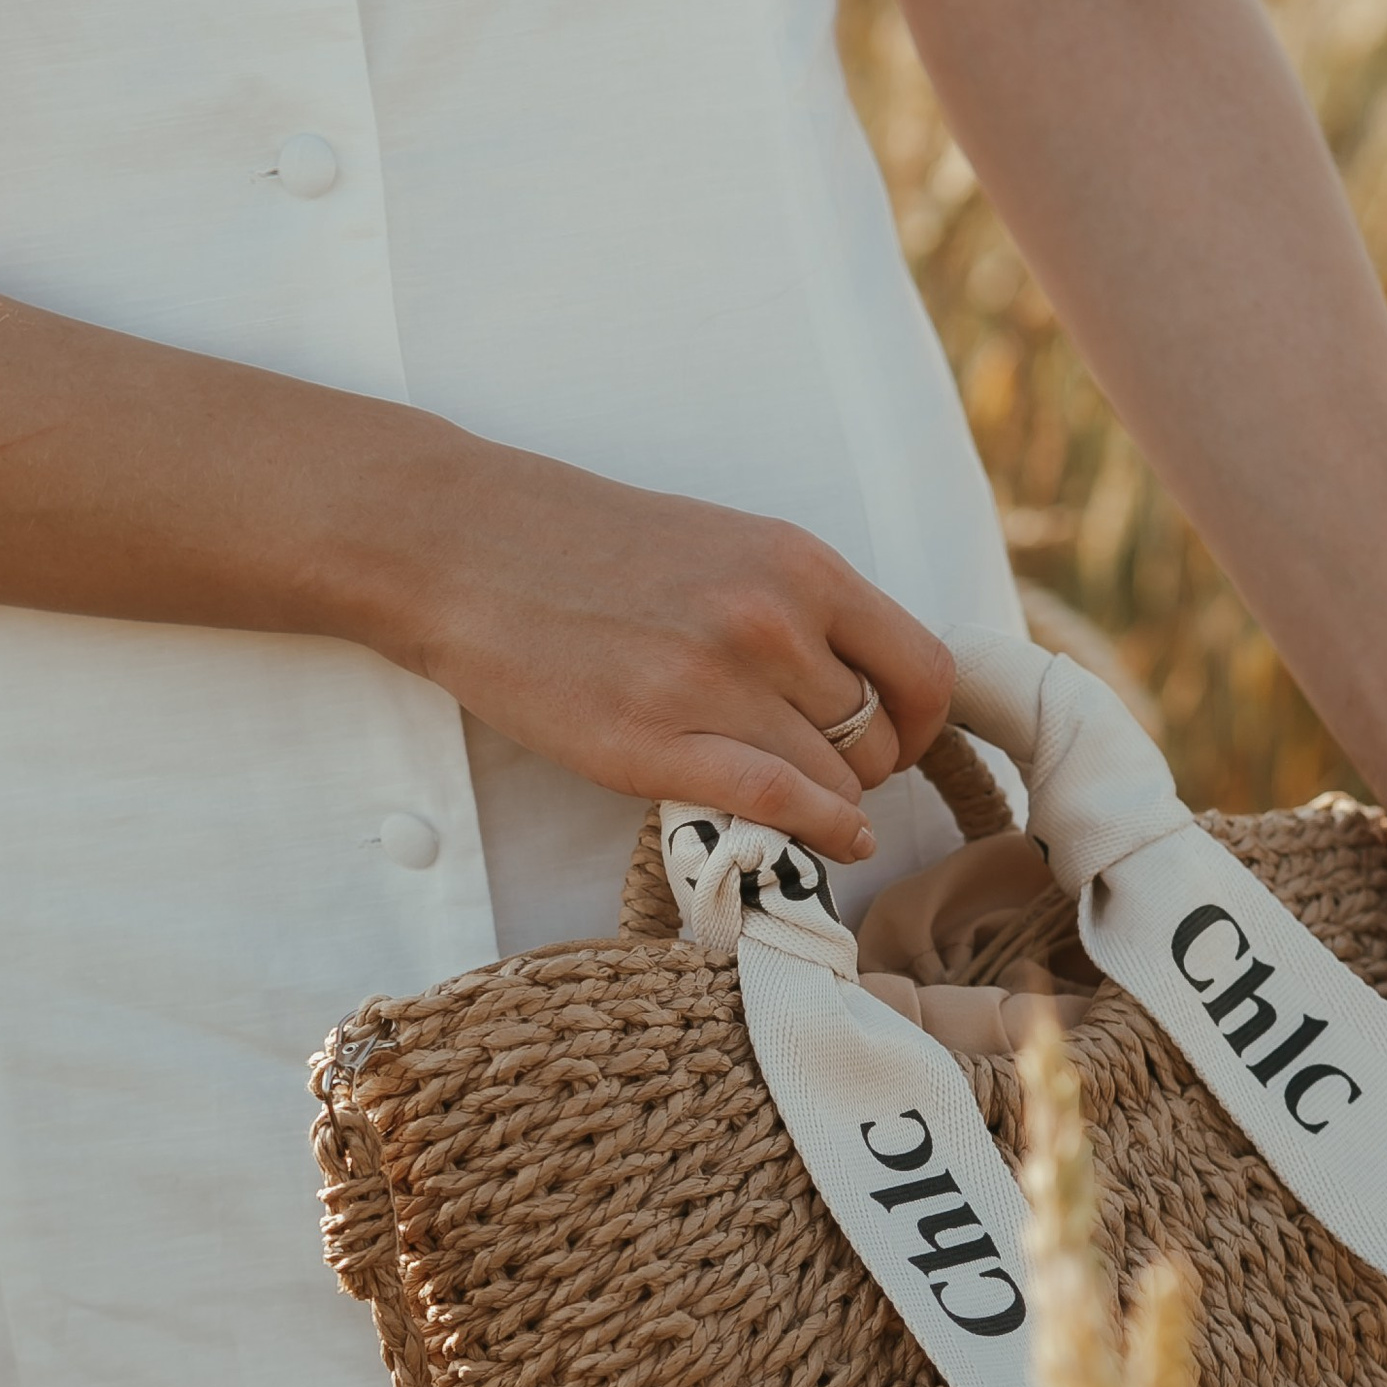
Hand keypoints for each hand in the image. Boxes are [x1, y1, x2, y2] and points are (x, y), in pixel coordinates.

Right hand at [388, 438, 953, 862]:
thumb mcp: (722, 544)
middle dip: (863, 767)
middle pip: (879, 740)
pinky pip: (779, 808)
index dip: (921, 722)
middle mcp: (769, 621)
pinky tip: (829, 842)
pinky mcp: (651, 747)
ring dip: (827, 804)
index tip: (894, 738)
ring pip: (836, 784)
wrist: (463, 545)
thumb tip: (867, 685)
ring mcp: (711, 686)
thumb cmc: (586, 547)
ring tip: (789, 798)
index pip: (923, 670)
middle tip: (818, 769)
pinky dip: (820, 835)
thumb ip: (798, 605)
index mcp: (796, 564)